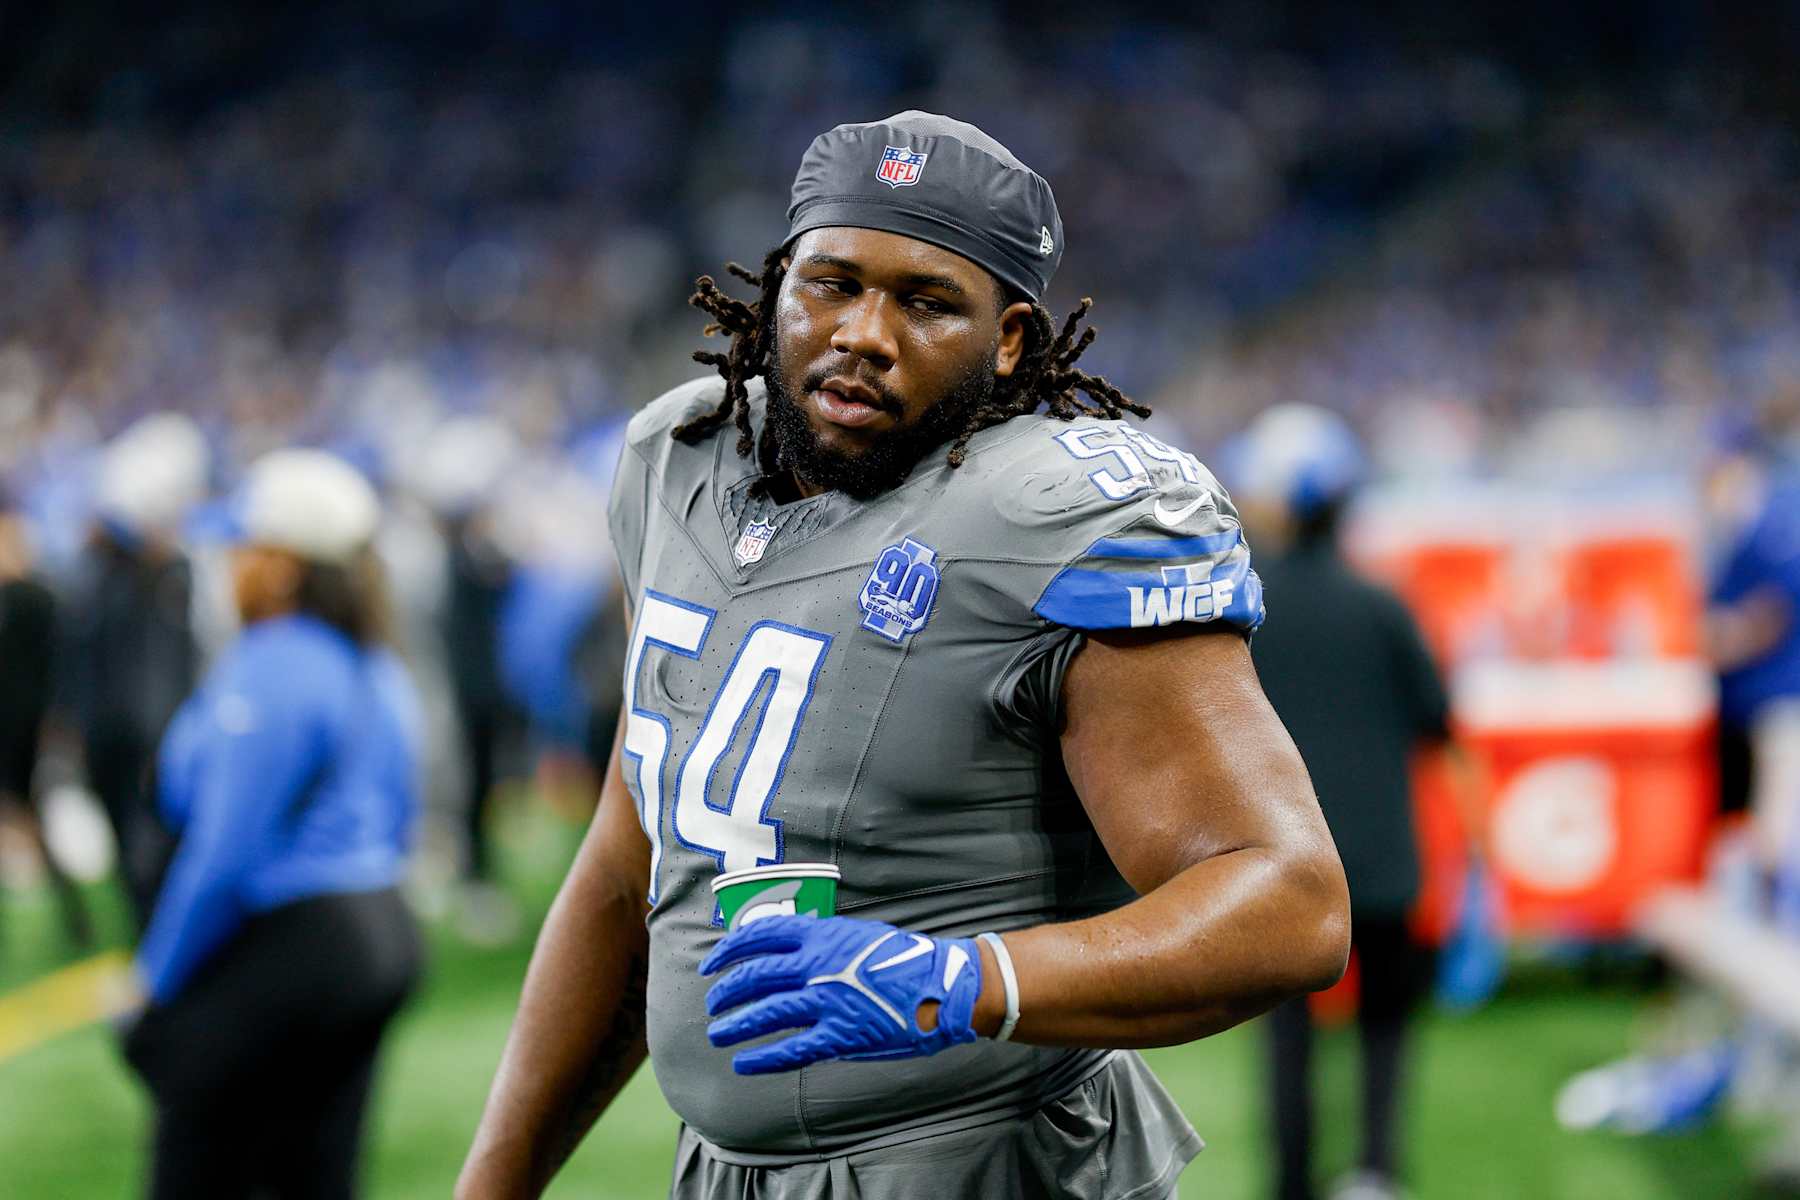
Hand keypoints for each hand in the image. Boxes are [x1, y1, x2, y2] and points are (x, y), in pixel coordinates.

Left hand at [700, 914, 982, 1075]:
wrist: (943, 985)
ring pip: (767, 1013)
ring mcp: (828, 1001)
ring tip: (718, 1034)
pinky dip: (763, 1058)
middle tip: (713, 1003)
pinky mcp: (841, 1035)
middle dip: (727, 991)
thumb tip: (791, 949)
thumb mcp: (858, 934)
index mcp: (821, 935)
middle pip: (756, 975)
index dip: (729, 949)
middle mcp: (818, 966)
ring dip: (736, 1025)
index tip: (712, 963)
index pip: (760, 934)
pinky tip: (745, 1063)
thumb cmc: (903, 958)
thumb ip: (822, 940)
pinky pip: (792, 1049)